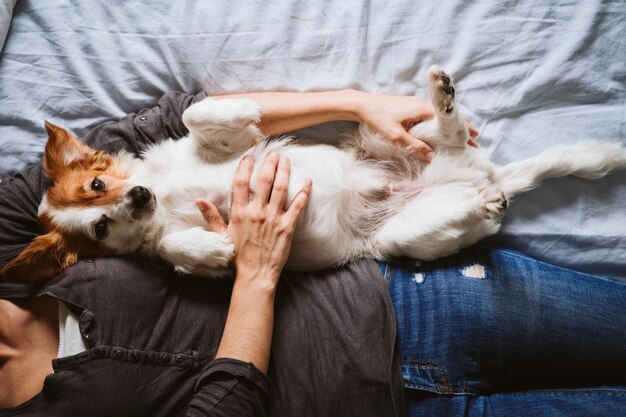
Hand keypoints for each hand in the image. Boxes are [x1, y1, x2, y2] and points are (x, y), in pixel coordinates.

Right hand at [196, 152, 311, 286]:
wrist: (255, 275)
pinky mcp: (287, 226)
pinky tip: (308, 181)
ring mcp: (273, 218)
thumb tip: (198, 201)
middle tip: (273, 153)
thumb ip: (211, 216)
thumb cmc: (238, 257)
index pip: (240, 183)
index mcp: (240, 213)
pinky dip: (304, 192)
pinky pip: (298, 205)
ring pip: (280, 188)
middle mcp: (257, 212)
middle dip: (269, 163)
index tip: (249, 157)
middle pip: (264, 180)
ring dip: (284, 171)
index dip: (245, 167)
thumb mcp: (221, 236)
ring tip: (286, 160)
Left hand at [352, 91, 479, 158]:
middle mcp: (423, 104)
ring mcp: (417, 105)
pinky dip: (439, 125)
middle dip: (460, 130)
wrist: (361, 105)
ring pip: (439, 118)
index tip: (475, 138)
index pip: (449, 120)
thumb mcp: (395, 136)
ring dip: (449, 128)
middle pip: (447, 118)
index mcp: (423, 109)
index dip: (462, 130)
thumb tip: (432, 157)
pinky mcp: (411, 107)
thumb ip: (414, 146)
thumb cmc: (377, 118)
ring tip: (460, 140)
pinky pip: (430, 117)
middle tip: (473, 143)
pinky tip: (440, 133)